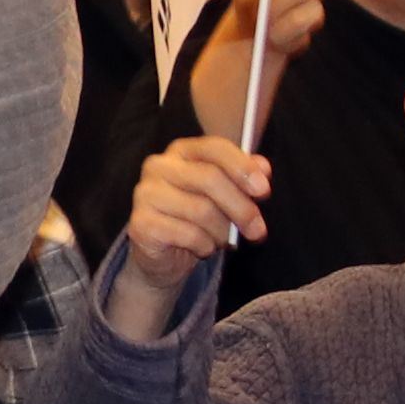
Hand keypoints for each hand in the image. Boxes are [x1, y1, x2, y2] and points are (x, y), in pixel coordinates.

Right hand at [107, 137, 273, 341]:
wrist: (163, 256)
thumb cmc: (196, 219)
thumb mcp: (224, 195)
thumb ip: (242, 176)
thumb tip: (263, 168)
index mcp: (181, 152)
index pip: (214, 147)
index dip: (242, 167)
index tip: (263, 190)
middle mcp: (159, 166)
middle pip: (210, 179)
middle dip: (241, 208)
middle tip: (257, 231)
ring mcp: (146, 194)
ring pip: (201, 210)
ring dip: (222, 232)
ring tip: (223, 241)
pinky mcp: (141, 223)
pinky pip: (188, 234)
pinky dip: (204, 246)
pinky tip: (203, 249)